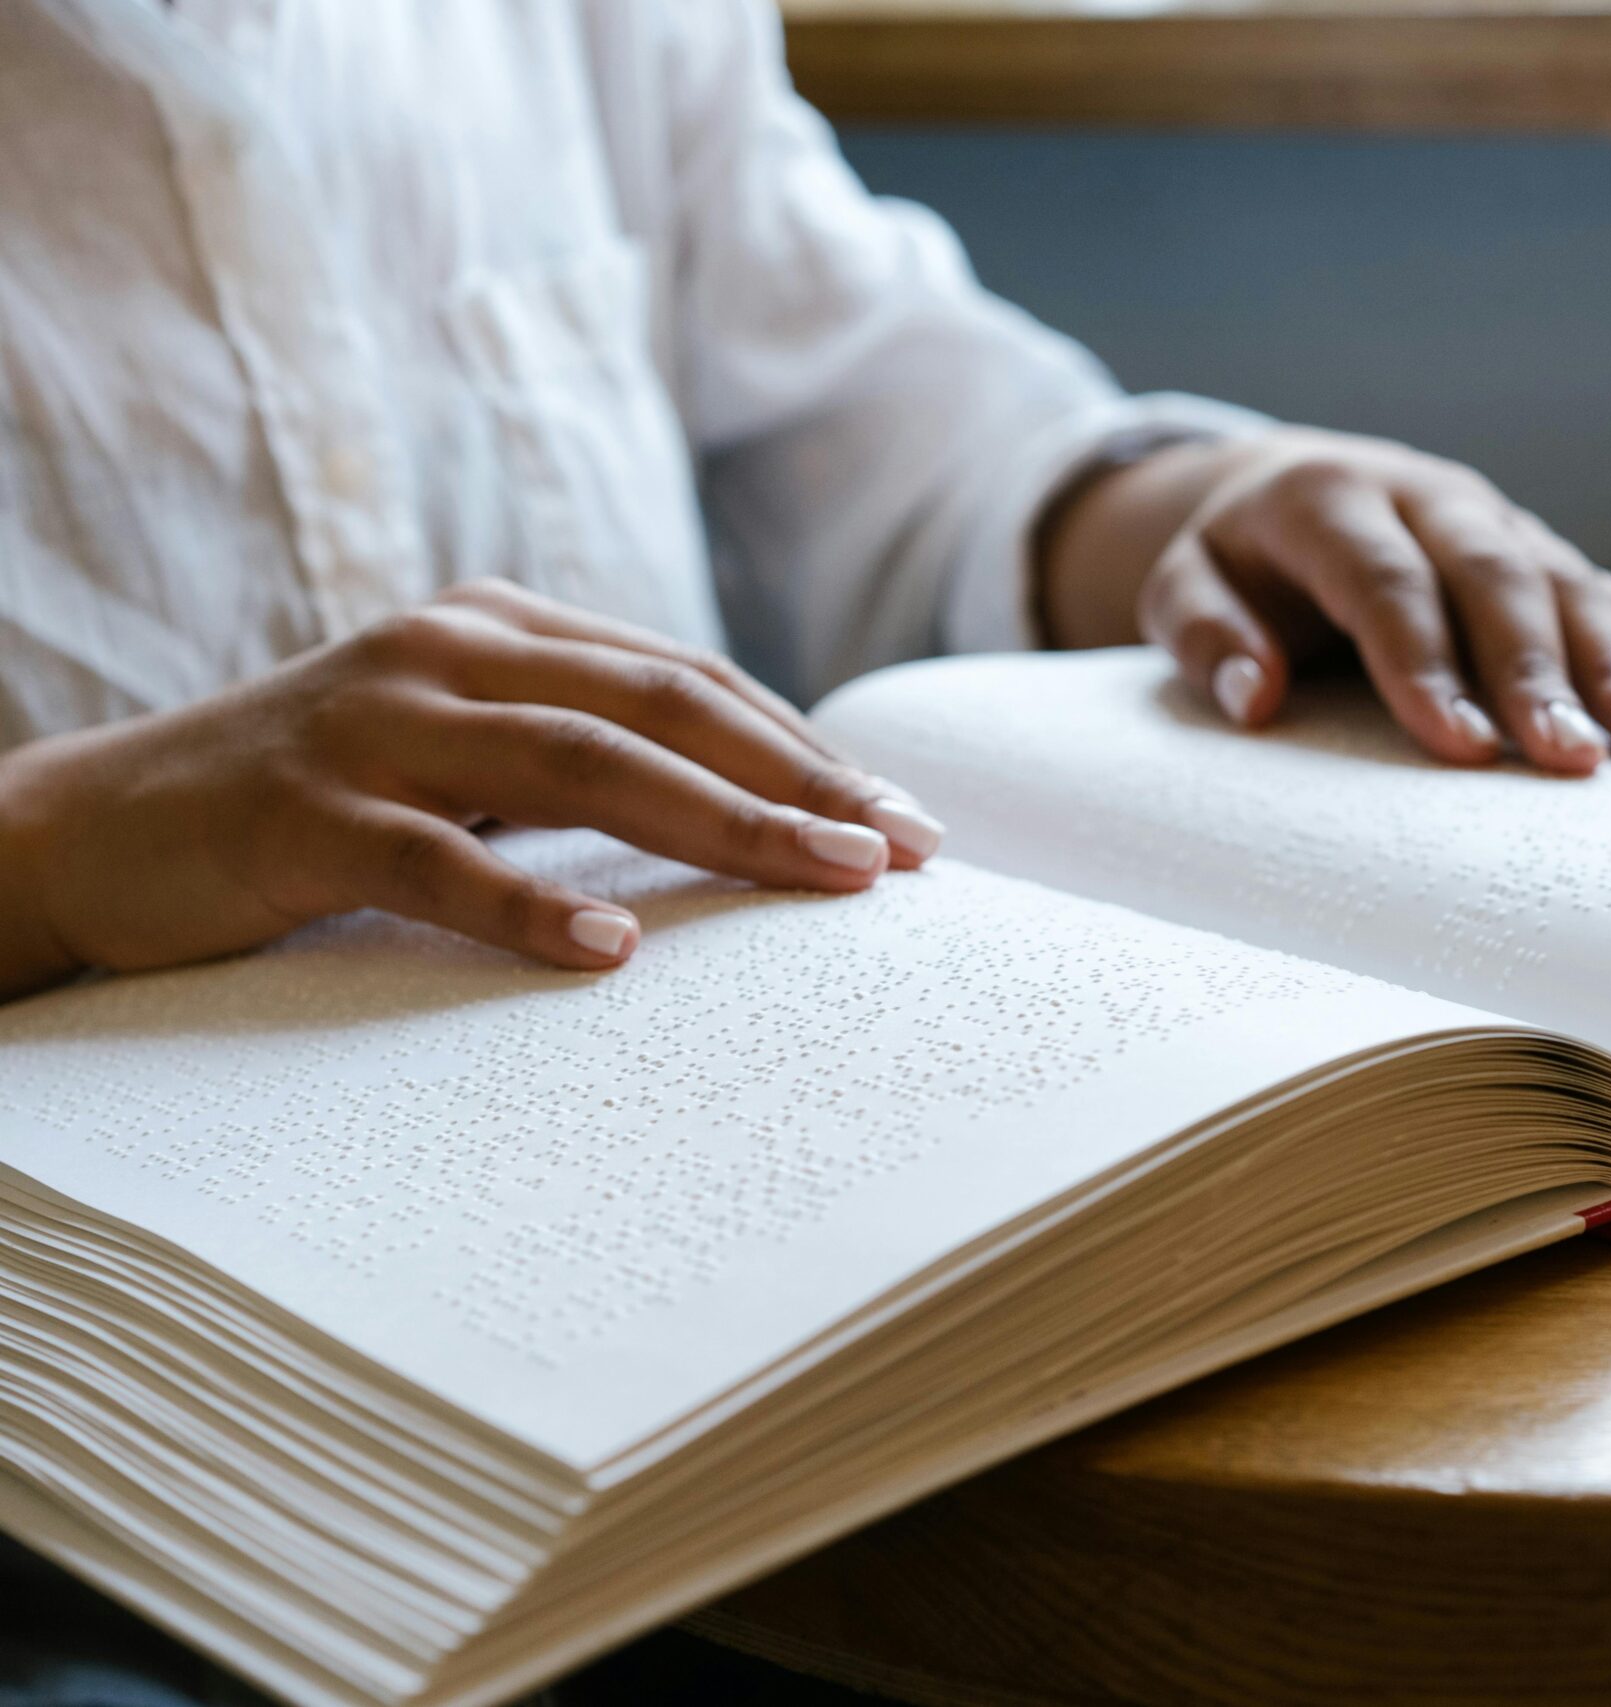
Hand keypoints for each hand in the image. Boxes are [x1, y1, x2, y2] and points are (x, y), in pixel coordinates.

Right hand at [0, 581, 941, 994]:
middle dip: (798, 779)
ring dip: (718, 823)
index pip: (690, 679)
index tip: (909, 822)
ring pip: (578, 762)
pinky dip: (526, 901)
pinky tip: (611, 948)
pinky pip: (433, 857)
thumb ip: (583, 757)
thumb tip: (754, 819)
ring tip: (823, 878)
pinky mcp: (301, 813)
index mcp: (502, 626)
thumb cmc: (319, 803)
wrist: (101, 828)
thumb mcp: (461, 753)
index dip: (807, 745)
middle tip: (905, 853)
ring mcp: (372, 724)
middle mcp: (449, 649)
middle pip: (662, 707)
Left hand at [1041, 427, 1610, 774]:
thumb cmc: (1237, 563)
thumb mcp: (1184, 586)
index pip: (1386, 582)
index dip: (1424, 663)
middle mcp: (1430, 500)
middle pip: (1495, 580)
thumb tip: (1255, 695)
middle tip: (1574, 761)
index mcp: (1334, 500)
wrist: (1289, 486)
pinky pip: (1607, 595)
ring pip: (1569, 584)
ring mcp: (1496, 520)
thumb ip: (1204, 634)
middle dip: (1540, 673)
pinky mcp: (1540, 549)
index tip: (1459, 746)